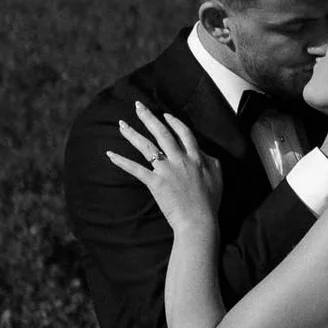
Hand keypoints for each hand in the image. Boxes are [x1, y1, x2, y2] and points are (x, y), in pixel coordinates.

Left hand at [110, 99, 223, 233]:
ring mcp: (167, 170)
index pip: (184, 133)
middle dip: (149, 117)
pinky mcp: (155, 182)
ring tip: (121, 124)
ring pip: (147, 146)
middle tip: (138, 106)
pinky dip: (121, 161)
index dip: (173, 122)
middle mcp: (180, 159)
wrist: (199, 221)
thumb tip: (204, 152)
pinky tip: (110, 154)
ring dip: (132, 134)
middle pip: (162, 132)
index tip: (164, 114)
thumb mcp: (217, 176)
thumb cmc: (210, 202)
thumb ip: (210, 160)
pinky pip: (135, 169)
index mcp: (196, 156)